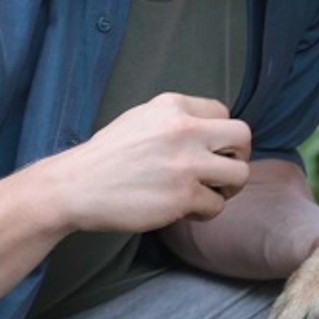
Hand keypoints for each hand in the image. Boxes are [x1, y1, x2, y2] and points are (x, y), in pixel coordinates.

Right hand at [51, 92, 252, 233]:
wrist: (76, 187)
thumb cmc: (106, 157)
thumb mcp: (139, 119)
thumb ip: (175, 120)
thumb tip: (210, 132)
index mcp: (172, 106)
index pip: (223, 112)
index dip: (220, 135)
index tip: (209, 150)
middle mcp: (183, 130)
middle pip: (242, 137)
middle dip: (238, 156)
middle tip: (222, 172)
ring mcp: (185, 164)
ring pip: (239, 174)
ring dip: (227, 188)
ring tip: (206, 194)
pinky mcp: (182, 196)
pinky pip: (216, 205)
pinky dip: (204, 211)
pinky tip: (184, 210)